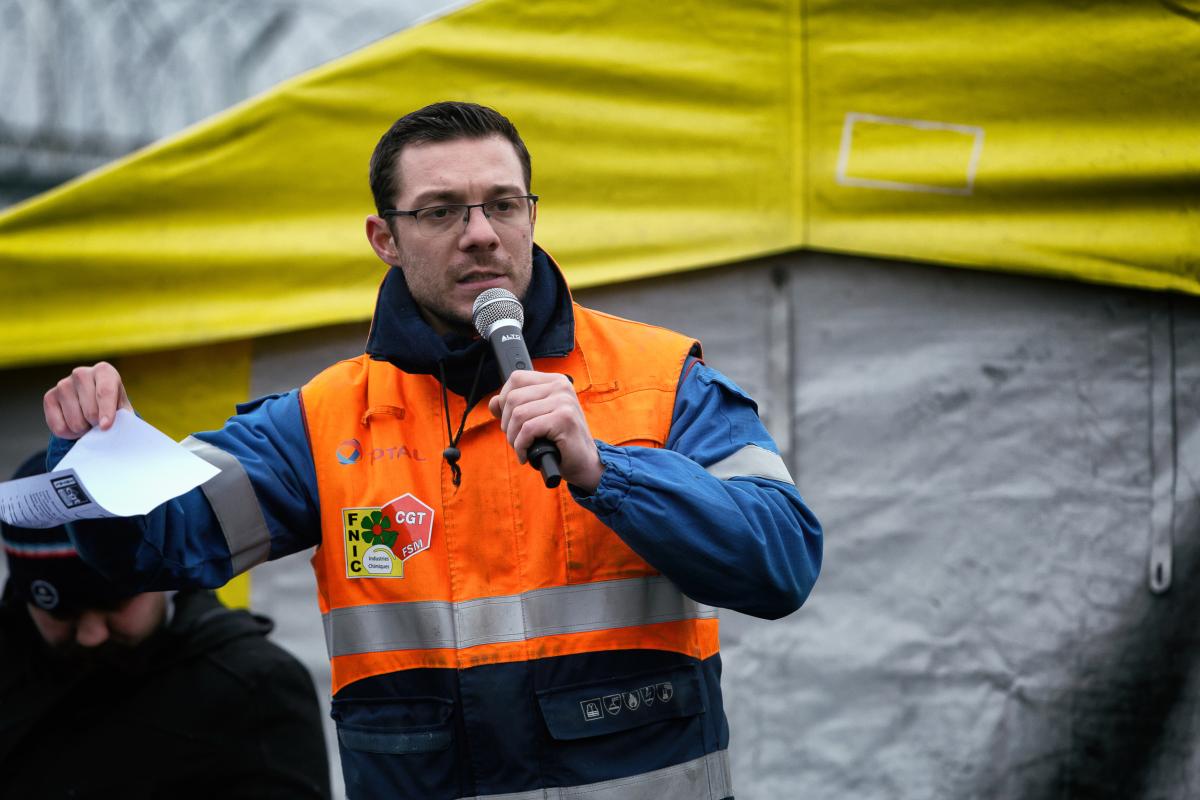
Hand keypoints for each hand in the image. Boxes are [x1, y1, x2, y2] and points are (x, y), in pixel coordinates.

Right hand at [44, 362, 132, 438]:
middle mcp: (81, 373)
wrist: (93, 403)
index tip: (106, 426)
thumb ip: (124, 417)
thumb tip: (116, 429)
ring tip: (89, 423)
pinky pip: (59, 427)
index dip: (106, 412)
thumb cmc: (113, 405)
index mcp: (104, 371)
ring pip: (75, 422)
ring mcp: (63, 384)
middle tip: (101, 424)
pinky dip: (69, 434)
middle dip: (97, 425)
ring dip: (84, 430)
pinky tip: (75, 424)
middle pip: (90, 411)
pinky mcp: (49, 397)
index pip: (105, 392)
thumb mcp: (123, 408)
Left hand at [488, 371, 602, 491]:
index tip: (510, 420)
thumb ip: (514, 408)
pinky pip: (528, 429)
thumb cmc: (558, 442)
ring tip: (522, 448)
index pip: (517, 378)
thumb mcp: (535, 419)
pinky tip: (526, 455)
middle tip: (517, 439)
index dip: (504, 400)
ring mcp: (564, 401)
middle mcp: (561, 386)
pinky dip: (521, 446)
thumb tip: (493, 402)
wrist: (584, 463)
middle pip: (513, 398)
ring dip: (513, 438)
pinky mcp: (564, 419)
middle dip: (507, 424)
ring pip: (518, 415)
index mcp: (555, 381)